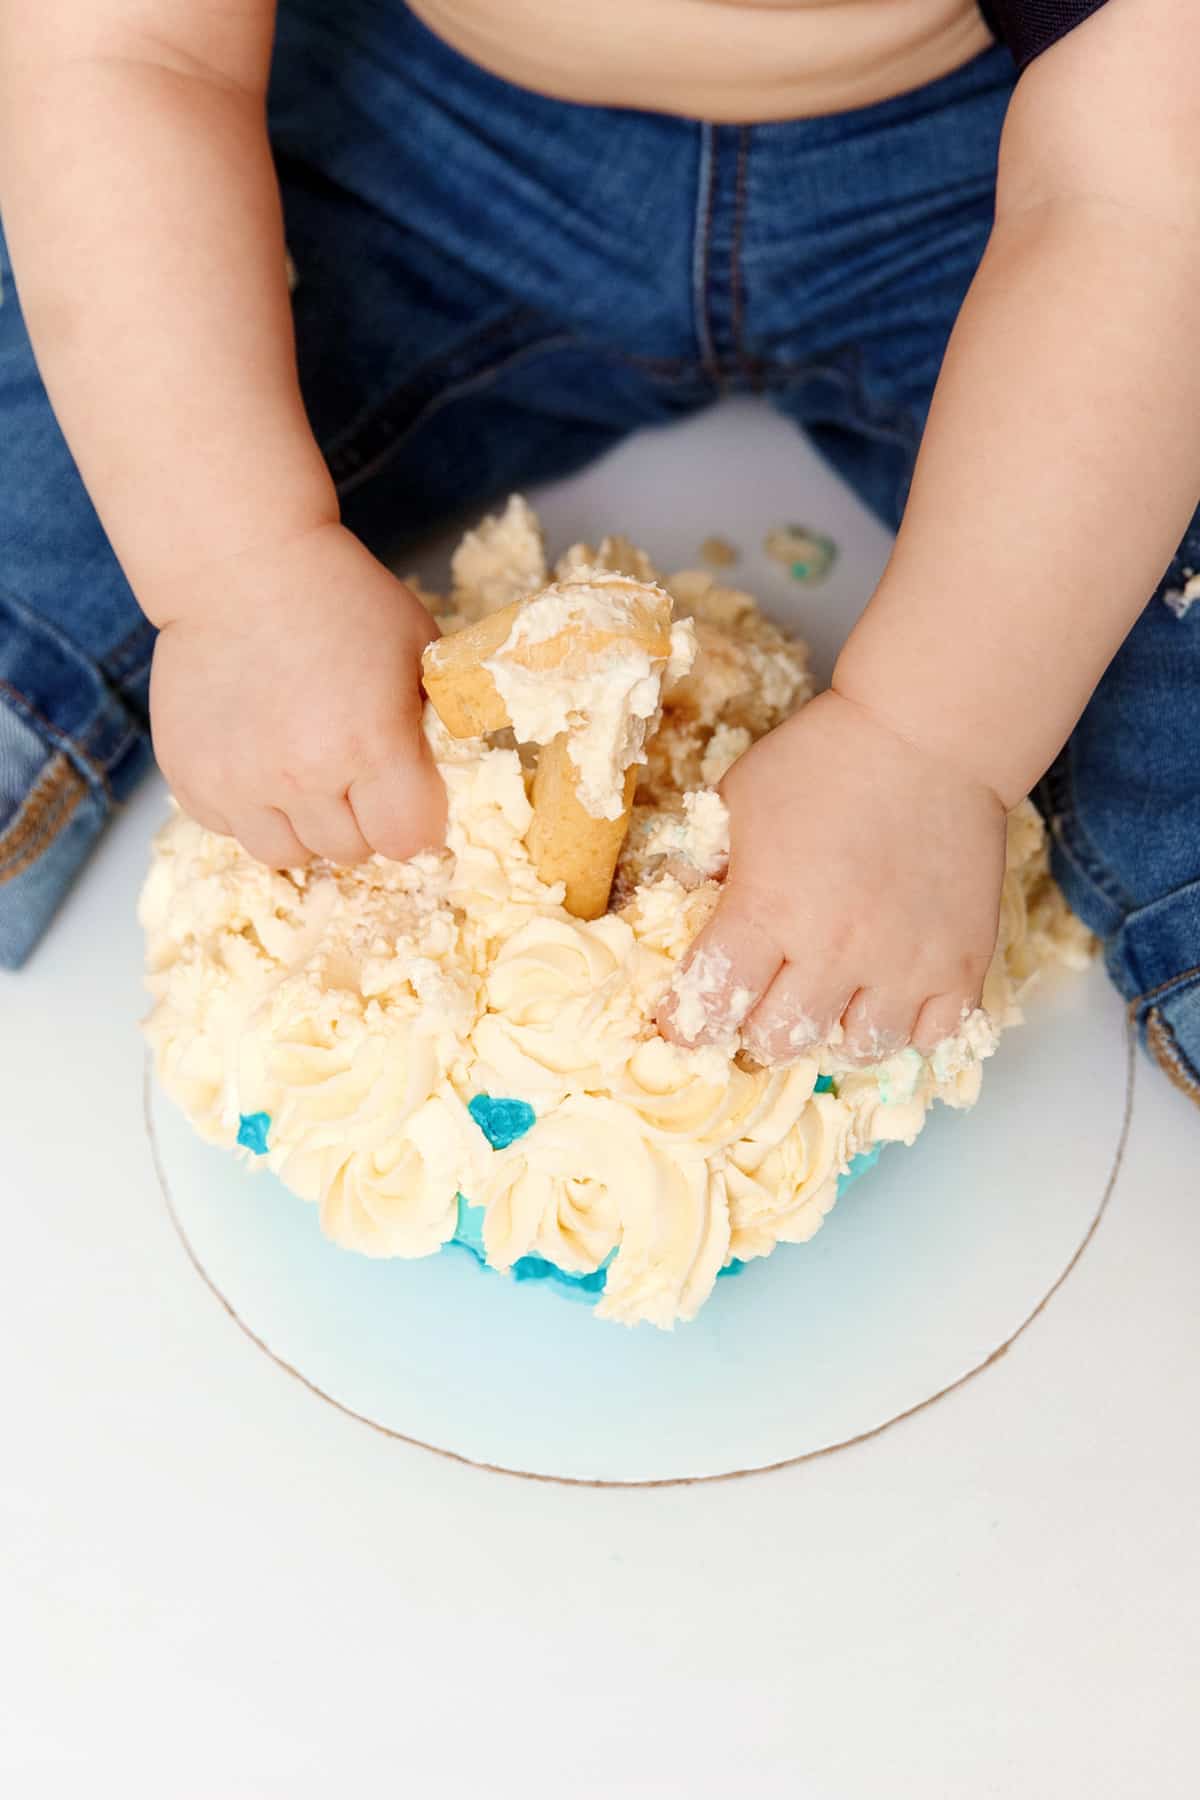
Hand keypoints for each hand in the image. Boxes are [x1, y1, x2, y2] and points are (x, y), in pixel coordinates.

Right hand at [149, 522, 445, 866]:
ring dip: (304, 826)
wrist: (240, 566)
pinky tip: (258, 758)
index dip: (415, 821)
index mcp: (371, 745)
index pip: (407, 840)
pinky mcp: (192, 777)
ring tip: (305, 772)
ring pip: (287, 854)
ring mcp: (239, 782)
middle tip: (353, 770)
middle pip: (351, 851)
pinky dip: (250, 809)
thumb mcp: (421, 651)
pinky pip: (231, 829)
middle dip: (362, 820)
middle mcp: (303, 775)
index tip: (407, 797)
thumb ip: (441, 725)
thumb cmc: (343, 601)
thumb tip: (448, 786)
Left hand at [658, 687, 1007, 1062]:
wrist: (929, 734)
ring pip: (856, 1050)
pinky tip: (888, 995)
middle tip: (761, 1003)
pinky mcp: (961, 965)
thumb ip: (704, 865)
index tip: (687, 1019)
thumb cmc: (823, 759)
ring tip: (828, 998)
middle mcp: (835, 949)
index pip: (709, 1005)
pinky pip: (930, 1038)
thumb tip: (671, 909)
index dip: (688, 1022)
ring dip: (832, 1031)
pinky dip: (906, 1027)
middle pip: (779, 1042)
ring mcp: (904, 964)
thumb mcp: (737, 801)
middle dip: (756, 1029)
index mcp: (768, 908)